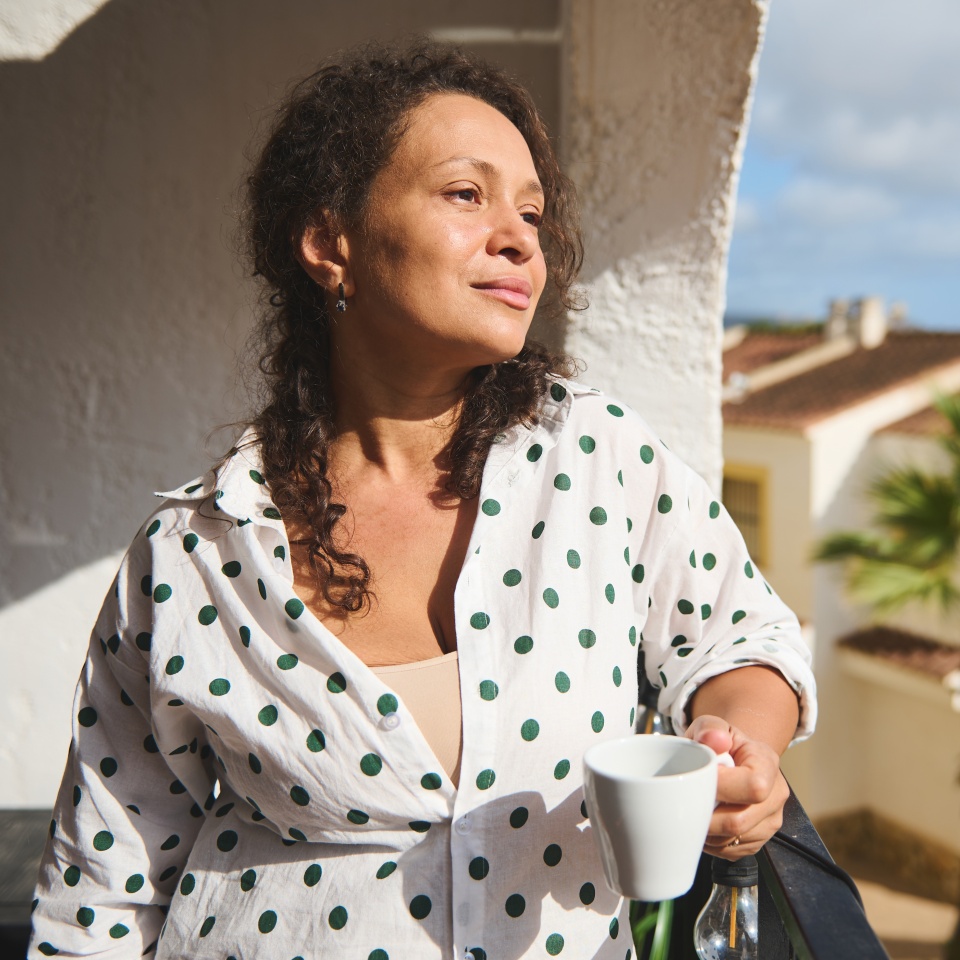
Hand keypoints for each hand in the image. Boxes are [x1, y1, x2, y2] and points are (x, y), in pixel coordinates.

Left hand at [685, 714, 788, 859]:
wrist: (731, 758)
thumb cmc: (719, 743)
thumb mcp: (712, 727)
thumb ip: (710, 728)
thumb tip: (713, 739)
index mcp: (767, 763)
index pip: (753, 787)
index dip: (721, 788)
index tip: (700, 780)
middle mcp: (776, 795)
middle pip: (738, 822)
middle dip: (705, 815)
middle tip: (687, 801)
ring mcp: (769, 821)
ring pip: (731, 841)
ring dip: (705, 831)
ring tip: (693, 809)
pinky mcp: (758, 840)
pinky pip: (730, 851)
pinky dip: (710, 841)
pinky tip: (703, 821)